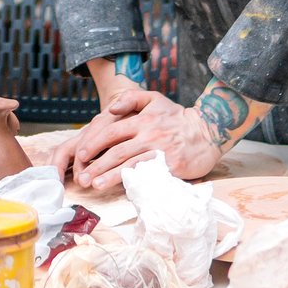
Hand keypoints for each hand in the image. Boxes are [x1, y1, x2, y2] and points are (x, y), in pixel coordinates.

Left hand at [62, 89, 225, 189]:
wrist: (206, 133)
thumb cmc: (176, 117)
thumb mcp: (154, 99)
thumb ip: (131, 99)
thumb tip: (109, 109)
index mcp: (142, 119)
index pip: (111, 132)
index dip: (94, 144)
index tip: (81, 155)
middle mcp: (149, 135)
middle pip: (116, 152)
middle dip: (96, 165)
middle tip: (82, 177)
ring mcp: (159, 152)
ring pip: (129, 166)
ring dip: (109, 177)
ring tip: (95, 186)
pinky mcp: (170, 166)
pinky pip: (147, 175)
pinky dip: (132, 182)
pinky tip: (120, 189)